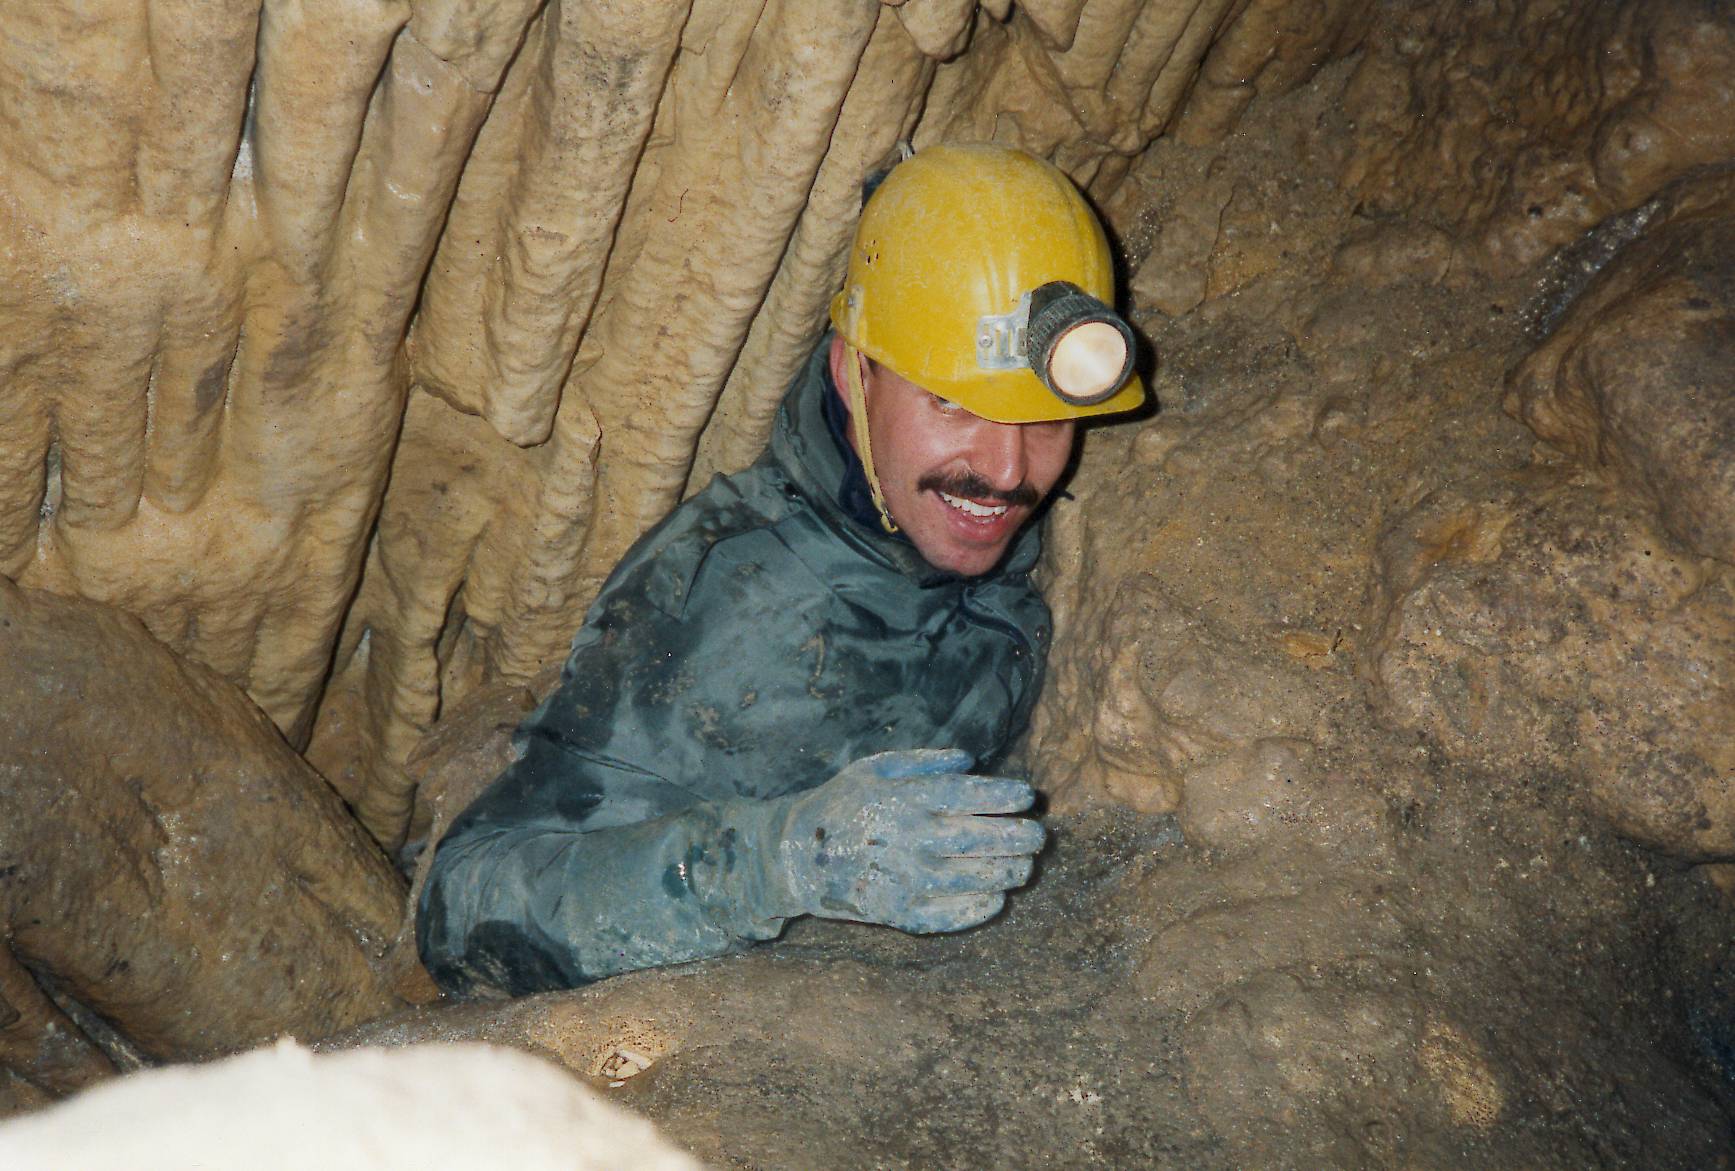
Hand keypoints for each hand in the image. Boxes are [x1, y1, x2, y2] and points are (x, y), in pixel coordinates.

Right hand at [771, 748, 1045, 932]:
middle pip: (978, 839)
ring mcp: (903, 879)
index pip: (967, 797)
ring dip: (1007, 873)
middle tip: (1038, 835)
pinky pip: (946, 916)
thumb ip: (924, 762)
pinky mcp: (896, 912)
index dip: (1003, 796)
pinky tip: (997, 900)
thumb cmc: (843, 804)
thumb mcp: (874, 768)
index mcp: (904, 799)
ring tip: (1025, 866)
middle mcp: (908, 839)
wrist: (798, 857)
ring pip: (971, 879)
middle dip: (1018, 837)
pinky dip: (976, 910)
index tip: (1026, 796)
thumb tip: (970, 761)